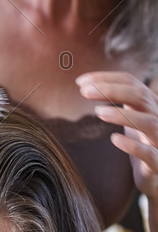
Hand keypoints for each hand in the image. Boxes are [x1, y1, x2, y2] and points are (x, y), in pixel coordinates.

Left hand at [76, 71, 157, 199]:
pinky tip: (115, 139)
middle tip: (84, 91)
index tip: (80, 81)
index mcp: (150, 106)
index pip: (131, 82)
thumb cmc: (143, 146)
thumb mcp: (132, 120)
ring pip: (148, 122)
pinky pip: (149, 153)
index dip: (107, 78)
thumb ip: (119, 103)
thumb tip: (88, 86)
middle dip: (111, 90)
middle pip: (140, 96)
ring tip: (98, 112)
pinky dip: (133, 145)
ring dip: (122, 115)